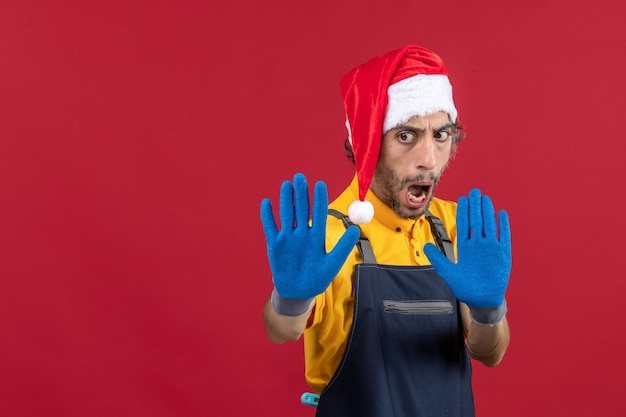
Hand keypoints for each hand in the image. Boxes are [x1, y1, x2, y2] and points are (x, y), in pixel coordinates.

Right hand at [260, 173, 359, 299]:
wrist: (298, 291)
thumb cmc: (317, 277)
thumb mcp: (333, 263)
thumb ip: (343, 246)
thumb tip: (355, 229)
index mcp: (316, 236)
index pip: (318, 213)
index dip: (319, 199)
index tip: (320, 184)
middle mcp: (302, 233)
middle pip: (301, 209)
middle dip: (301, 193)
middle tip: (300, 177)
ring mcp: (288, 237)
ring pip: (286, 214)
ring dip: (286, 199)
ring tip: (287, 185)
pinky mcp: (274, 244)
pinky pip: (270, 227)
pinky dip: (267, 215)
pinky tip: (267, 203)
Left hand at [424, 188, 510, 307]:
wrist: (482, 299)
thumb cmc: (465, 286)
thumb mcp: (449, 272)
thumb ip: (438, 259)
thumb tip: (426, 246)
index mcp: (465, 246)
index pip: (464, 224)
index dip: (464, 211)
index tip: (463, 198)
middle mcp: (478, 244)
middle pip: (477, 221)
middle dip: (475, 206)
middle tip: (474, 190)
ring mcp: (491, 248)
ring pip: (489, 225)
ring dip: (488, 212)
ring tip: (486, 198)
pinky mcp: (503, 254)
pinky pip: (504, 236)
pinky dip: (503, 226)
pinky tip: (501, 214)